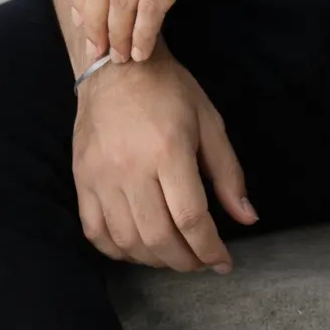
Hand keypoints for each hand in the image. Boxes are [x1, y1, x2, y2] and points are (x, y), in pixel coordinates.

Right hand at [73, 41, 257, 270]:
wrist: (118, 66)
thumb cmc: (169, 91)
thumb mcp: (209, 122)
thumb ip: (228, 174)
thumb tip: (248, 219)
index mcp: (168, 150)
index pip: (190, 217)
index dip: (210, 249)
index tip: (223, 262)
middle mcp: (131, 167)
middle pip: (158, 236)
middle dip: (185, 261)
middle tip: (200, 261)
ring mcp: (101, 176)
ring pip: (127, 240)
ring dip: (154, 260)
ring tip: (174, 255)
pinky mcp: (81, 179)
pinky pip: (95, 232)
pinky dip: (118, 251)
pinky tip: (138, 248)